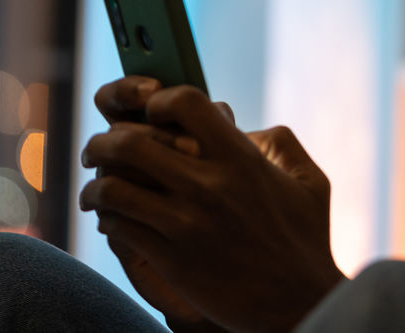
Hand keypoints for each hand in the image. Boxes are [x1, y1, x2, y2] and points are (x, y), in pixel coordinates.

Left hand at [81, 84, 345, 331]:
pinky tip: (114, 218)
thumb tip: (238, 126)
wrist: (300, 304)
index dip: (160, 100)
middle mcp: (210, 186)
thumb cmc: (307, 238)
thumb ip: (277, 142)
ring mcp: (187, 224)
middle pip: (129, 142)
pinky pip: (118, 226)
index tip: (154, 113)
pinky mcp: (172, 260)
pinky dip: (108, 218)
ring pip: (113, 187)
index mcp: (241, 158)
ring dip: (96, 184)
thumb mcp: (308, 179)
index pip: (184, 102)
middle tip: (99, 148)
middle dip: (104, 141)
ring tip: (97, 188)